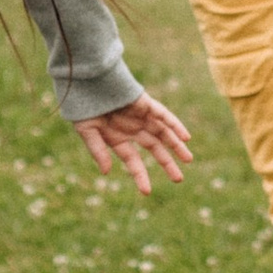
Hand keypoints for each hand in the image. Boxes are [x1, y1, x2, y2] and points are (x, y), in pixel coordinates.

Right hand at [74, 92, 192, 194]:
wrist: (87, 80)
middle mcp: (132, 129)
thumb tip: (106, 172)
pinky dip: (175, 125)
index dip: (140, 176)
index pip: (132, 161)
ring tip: (188, 160)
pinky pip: (163, 115)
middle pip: (154, 148)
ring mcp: (140, 116)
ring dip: (176, 146)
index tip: (147, 192)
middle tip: (178, 179)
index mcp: (117, 138)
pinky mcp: (145, 104)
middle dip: (166, 163)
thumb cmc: (83, 105)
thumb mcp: (87, 131)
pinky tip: (185, 137)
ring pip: (163, 133)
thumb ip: (98, 151)